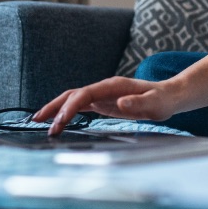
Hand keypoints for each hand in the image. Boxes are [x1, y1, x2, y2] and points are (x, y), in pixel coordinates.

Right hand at [32, 76, 176, 134]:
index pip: (85, 94)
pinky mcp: (104, 102)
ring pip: (74, 99)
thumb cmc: (163, 100)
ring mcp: (103, 95)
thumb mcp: (155, 104)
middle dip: (55, 106)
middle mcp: (104, 88)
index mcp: (113, 86)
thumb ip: (138, 104)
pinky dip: (67, 112)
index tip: (60, 122)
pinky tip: (58, 120)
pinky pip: (81, 106)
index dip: (70, 107)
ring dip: (57, 108)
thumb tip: (119, 104)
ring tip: (39, 121)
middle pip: (73, 94)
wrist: (169, 96)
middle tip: (38, 121)